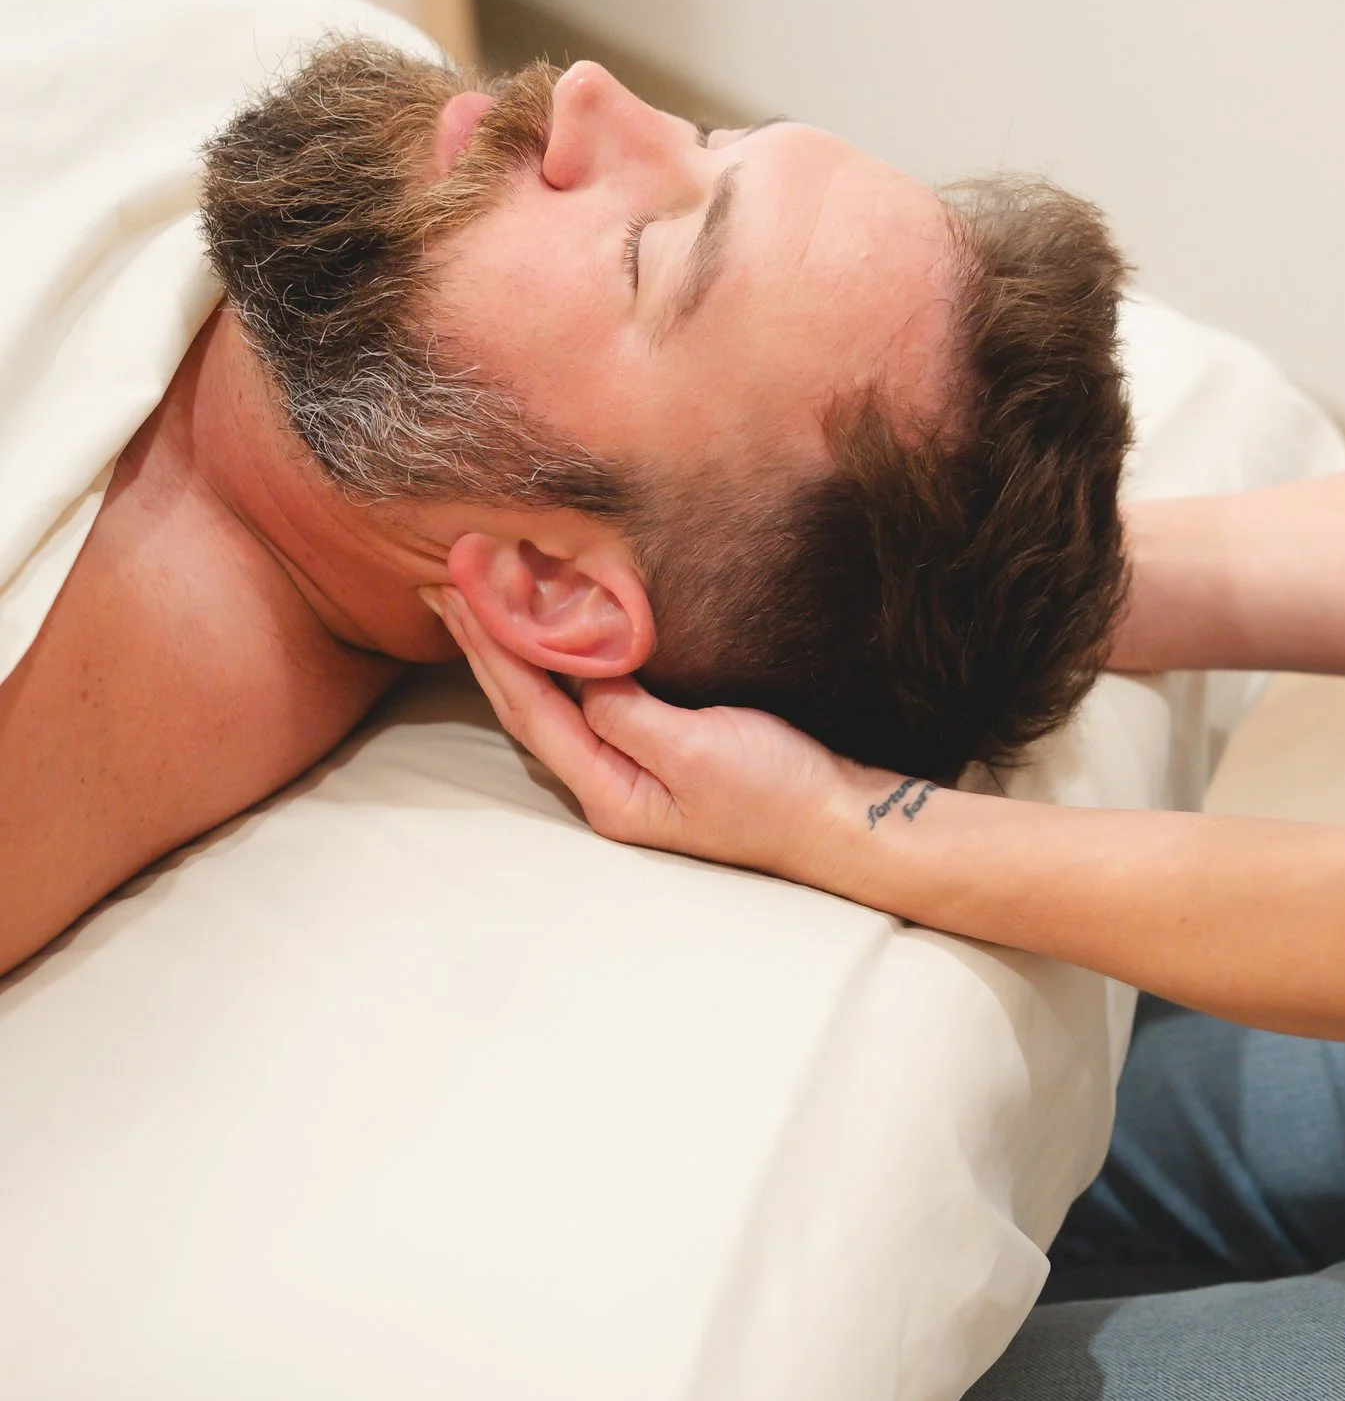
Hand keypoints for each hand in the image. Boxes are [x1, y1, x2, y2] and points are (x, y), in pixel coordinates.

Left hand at [428, 589, 931, 897]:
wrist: (842, 819)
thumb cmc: (777, 791)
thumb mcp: (697, 750)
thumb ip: (627, 713)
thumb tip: (578, 675)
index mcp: (609, 789)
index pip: (530, 707)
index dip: (491, 646)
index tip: (460, 589)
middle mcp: (610, 783)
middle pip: (528, 705)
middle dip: (485, 643)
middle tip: (447, 581)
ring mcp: (635, 769)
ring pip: (554, 701)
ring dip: (515, 648)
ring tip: (482, 600)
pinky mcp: (665, 749)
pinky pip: (592, 697)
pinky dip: (563, 658)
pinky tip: (555, 634)